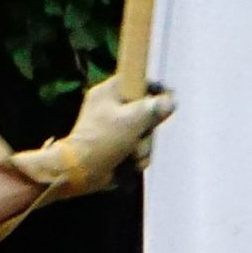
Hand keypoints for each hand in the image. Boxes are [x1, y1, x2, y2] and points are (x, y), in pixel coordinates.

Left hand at [22, 74, 176, 198]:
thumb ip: (154, 108)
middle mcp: (111, 106)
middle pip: (146, 111)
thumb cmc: (103, 141)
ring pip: (144, 133)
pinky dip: (136, 158)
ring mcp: (114, 127)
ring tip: (132, 155)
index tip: (167, 100)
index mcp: (109, 91)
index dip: (155, 90)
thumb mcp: (132, 120)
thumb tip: (170, 101)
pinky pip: (138, 147)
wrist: (81, 173)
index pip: (138, 80)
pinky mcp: (117, 146)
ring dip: (143, 148)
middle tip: (141, 136)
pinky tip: (129, 164)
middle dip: (148, 130)